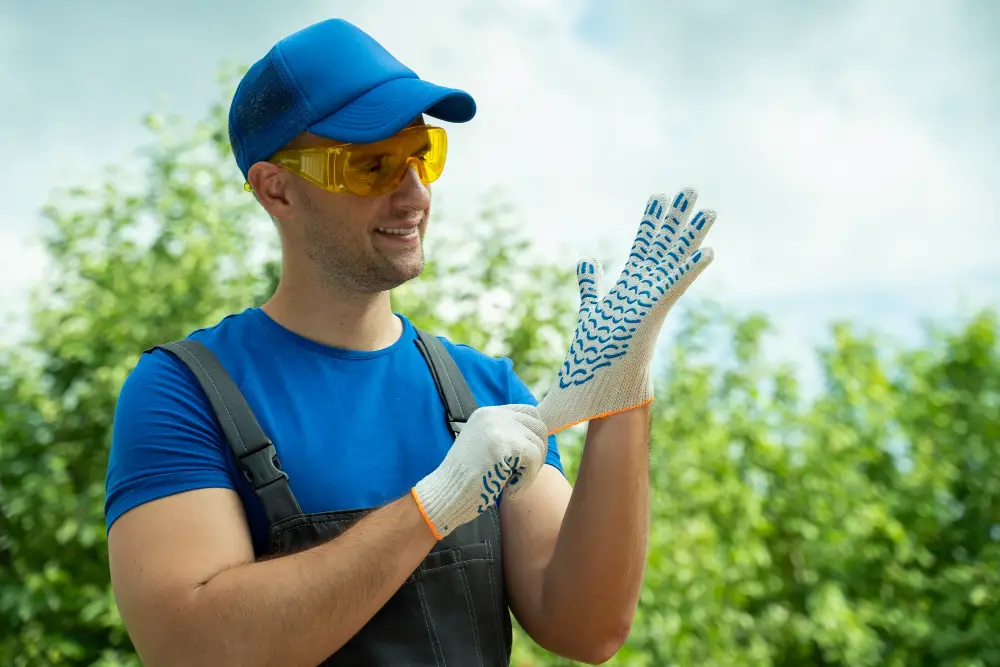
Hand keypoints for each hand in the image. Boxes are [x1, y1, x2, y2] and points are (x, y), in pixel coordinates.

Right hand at [412, 404, 547, 538]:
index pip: (529, 412)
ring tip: (510, 483)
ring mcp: (501, 428)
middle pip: (539, 426)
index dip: (535, 434)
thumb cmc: (463, 479)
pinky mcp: (509, 446)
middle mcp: (494, 415)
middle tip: (521, 474)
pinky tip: (509, 490)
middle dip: (537, 453)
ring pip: (539, 445)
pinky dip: (527, 480)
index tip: (529, 457)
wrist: (446, 493)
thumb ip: (505, 436)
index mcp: (487, 413)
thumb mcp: (483, 446)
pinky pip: (535, 460)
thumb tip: (540, 437)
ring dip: (531, 470)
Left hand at [537, 188, 715, 434]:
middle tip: (689, 189)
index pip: (643, 246)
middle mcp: (645, 289)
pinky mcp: (653, 312)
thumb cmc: (592, 353)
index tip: (658, 197)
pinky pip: (675, 286)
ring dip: (690, 235)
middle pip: (663, 245)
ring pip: (674, 260)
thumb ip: (590, 284)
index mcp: (631, 286)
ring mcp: (652, 299)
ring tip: (707, 208)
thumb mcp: (592, 307)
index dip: (650, 221)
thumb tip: (586, 261)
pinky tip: (708, 250)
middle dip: (675, 218)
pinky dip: (691, 269)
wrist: (593, 386)